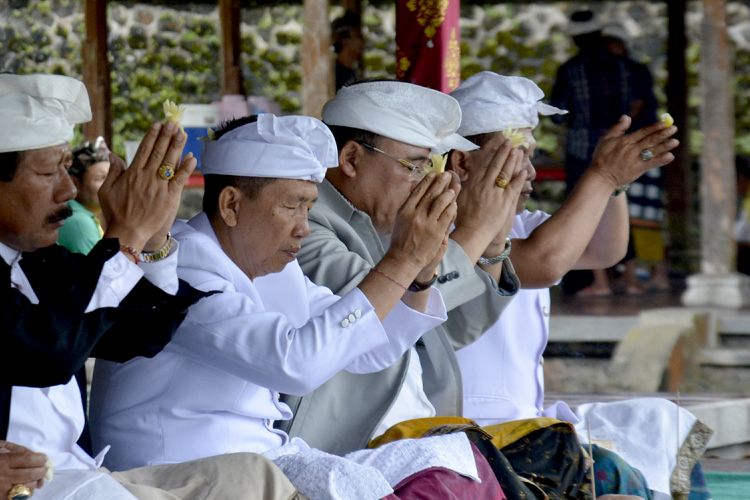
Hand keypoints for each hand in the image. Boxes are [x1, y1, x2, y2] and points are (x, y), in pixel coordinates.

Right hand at [0, 441, 47, 496]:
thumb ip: (13, 448)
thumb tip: (32, 452)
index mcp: (2, 461)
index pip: (29, 459)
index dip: (40, 459)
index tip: (44, 458)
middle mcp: (4, 476)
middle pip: (32, 474)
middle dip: (42, 471)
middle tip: (44, 469)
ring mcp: (3, 490)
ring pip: (28, 487)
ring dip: (34, 482)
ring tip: (34, 478)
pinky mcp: (2, 499)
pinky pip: (20, 497)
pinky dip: (25, 492)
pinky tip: (23, 486)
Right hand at [99, 121, 196, 251]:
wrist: (128, 232)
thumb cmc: (115, 212)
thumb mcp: (106, 190)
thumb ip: (112, 171)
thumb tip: (112, 154)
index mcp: (132, 173)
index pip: (144, 150)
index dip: (152, 136)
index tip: (157, 124)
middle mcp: (146, 177)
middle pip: (159, 152)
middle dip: (166, 136)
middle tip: (173, 122)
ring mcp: (159, 187)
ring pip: (170, 162)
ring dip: (177, 146)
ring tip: (182, 133)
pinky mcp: (169, 197)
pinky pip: (180, 180)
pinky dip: (186, 168)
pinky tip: (192, 157)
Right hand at [388, 172, 457, 272]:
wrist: (403, 259)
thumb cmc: (400, 240)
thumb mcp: (400, 219)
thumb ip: (409, 206)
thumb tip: (417, 191)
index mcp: (405, 209)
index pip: (418, 190)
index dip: (427, 180)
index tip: (434, 173)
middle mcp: (416, 214)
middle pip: (431, 193)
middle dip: (440, 182)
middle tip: (447, 175)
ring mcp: (427, 222)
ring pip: (441, 202)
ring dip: (448, 193)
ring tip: (452, 188)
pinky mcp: (437, 231)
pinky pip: (447, 215)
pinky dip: (451, 207)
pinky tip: (454, 203)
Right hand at [453, 136, 526, 250]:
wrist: (473, 234)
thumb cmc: (463, 219)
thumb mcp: (456, 200)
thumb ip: (457, 186)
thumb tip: (450, 175)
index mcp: (473, 185)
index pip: (484, 165)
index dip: (492, 154)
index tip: (497, 146)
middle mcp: (485, 186)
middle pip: (496, 165)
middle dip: (504, 152)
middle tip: (510, 142)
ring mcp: (496, 194)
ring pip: (506, 174)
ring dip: (513, 161)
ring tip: (518, 151)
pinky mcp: (505, 203)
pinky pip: (514, 188)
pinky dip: (519, 179)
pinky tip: (524, 171)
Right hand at [589, 115, 678, 187]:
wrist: (601, 176)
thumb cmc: (602, 157)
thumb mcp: (606, 139)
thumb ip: (617, 128)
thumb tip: (626, 116)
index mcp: (625, 141)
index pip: (643, 132)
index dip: (655, 127)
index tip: (664, 123)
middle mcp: (631, 149)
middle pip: (650, 140)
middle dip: (663, 134)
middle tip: (674, 128)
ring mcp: (635, 160)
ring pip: (653, 151)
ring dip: (665, 146)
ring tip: (675, 141)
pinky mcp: (637, 170)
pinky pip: (651, 164)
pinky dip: (661, 160)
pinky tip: (670, 156)